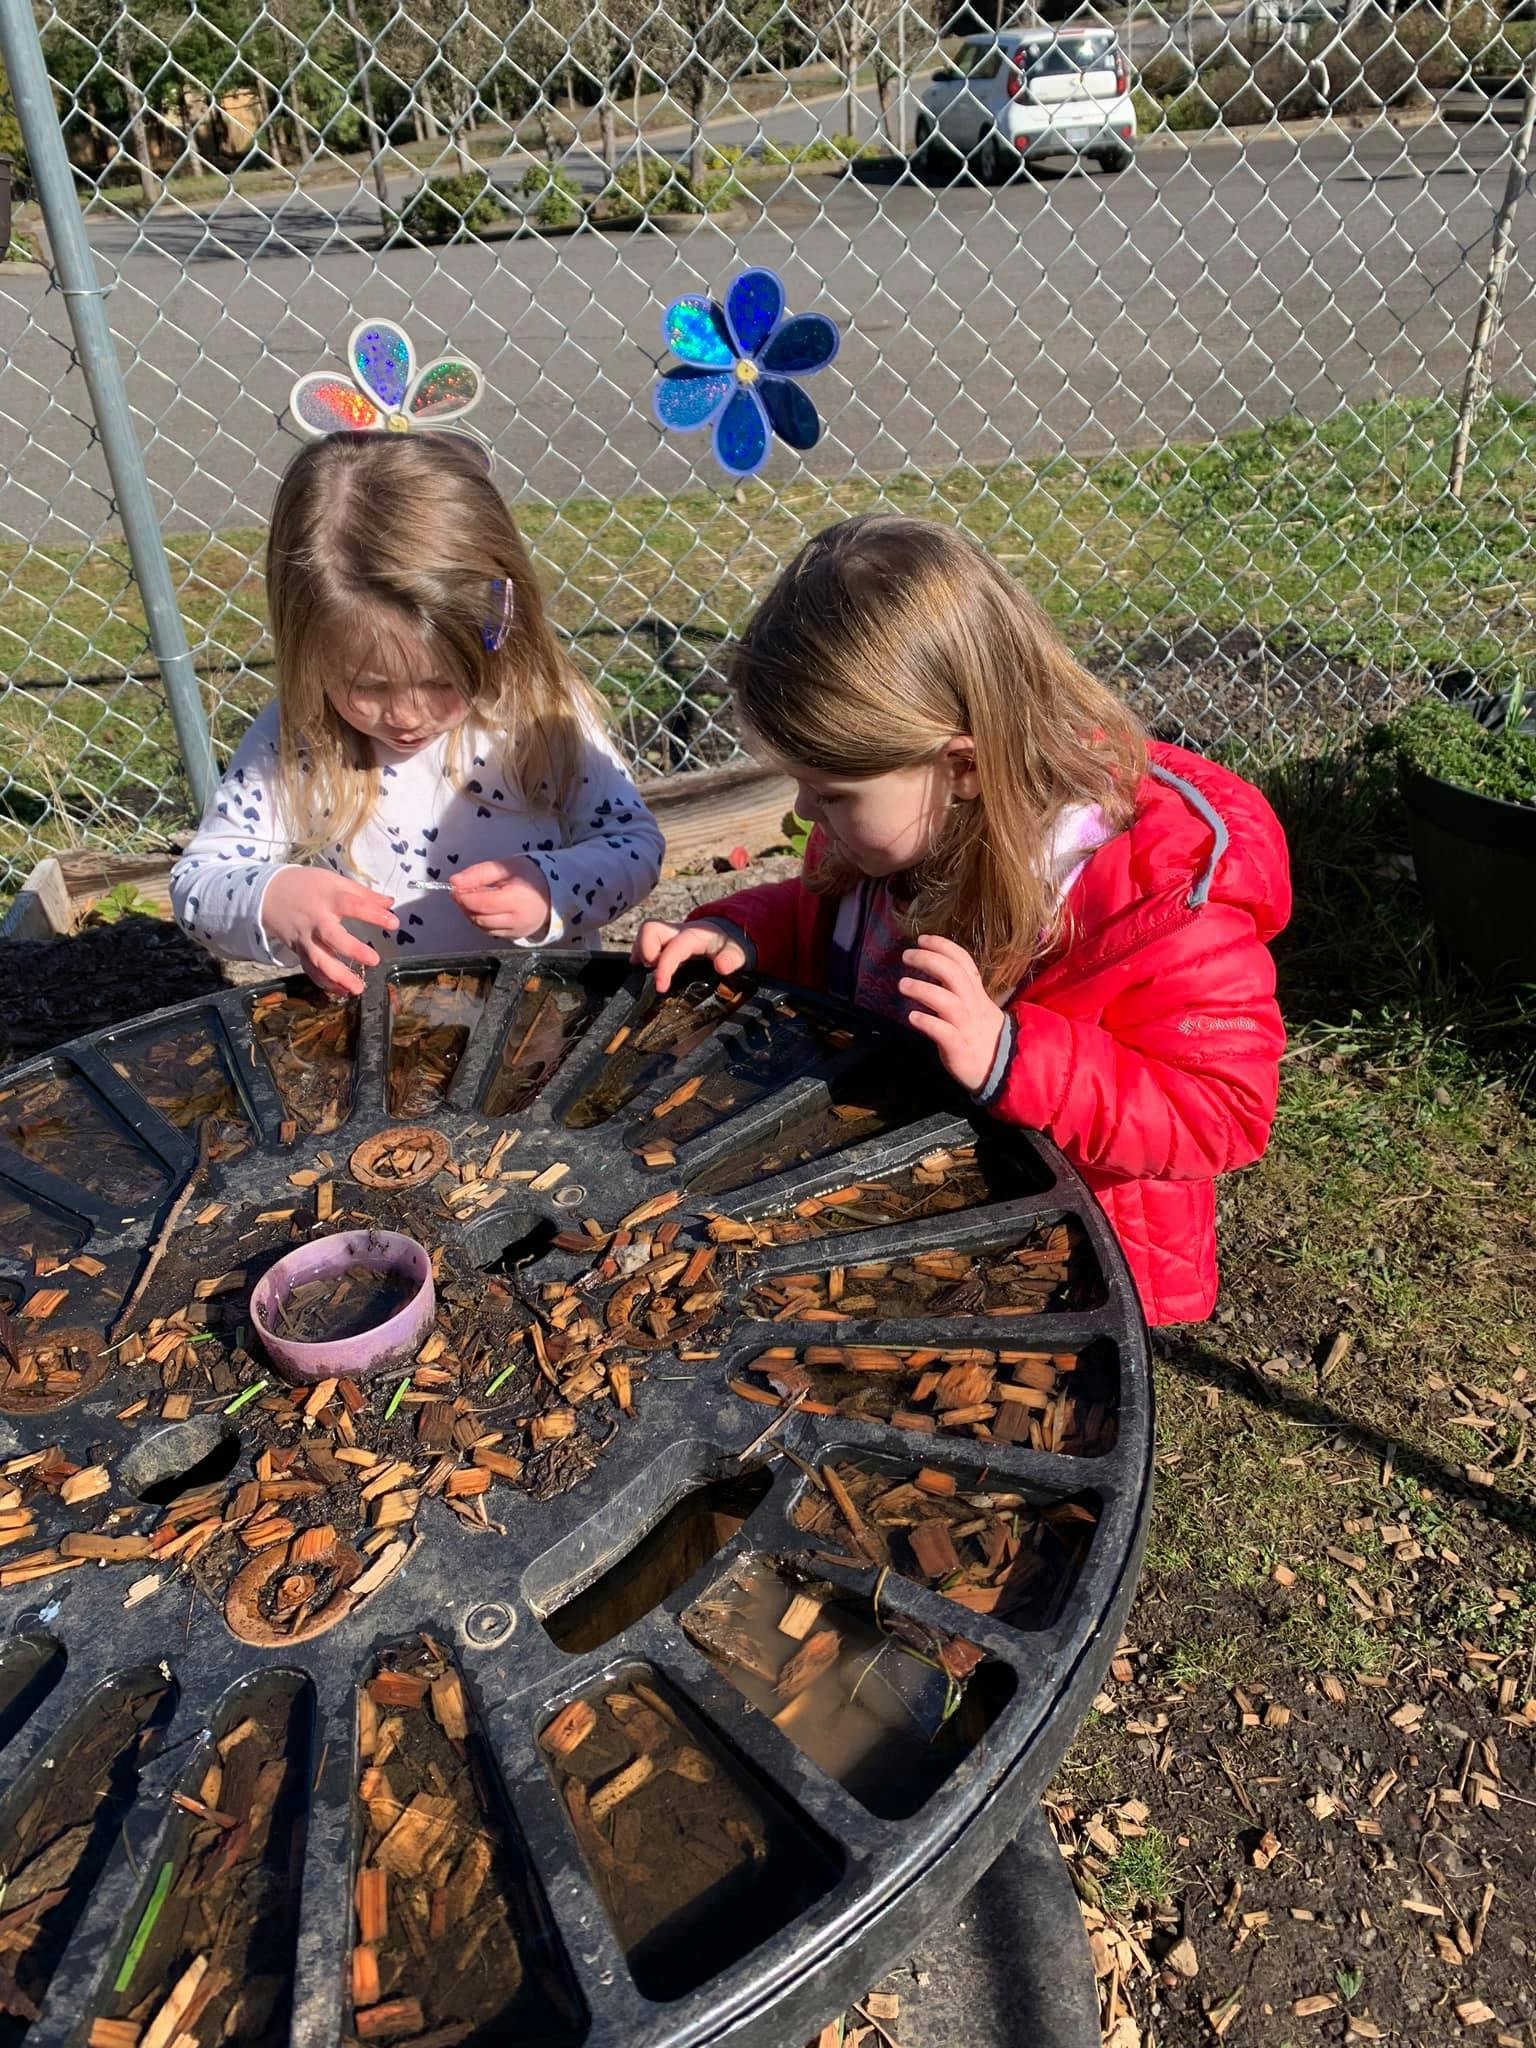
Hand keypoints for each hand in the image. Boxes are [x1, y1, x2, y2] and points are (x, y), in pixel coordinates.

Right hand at [261, 867, 397, 998]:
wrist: (268, 894)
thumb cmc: (307, 886)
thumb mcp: (334, 882)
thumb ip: (363, 894)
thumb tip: (390, 903)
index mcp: (328, 899)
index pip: (352, 905)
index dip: (372, 914)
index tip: (393, 923)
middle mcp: (316, 921)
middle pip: (332, 937)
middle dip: (352, 950)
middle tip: (374, 961)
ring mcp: (306, 939)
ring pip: (319, 961)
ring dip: (338, 977)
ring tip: (358, 988)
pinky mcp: (299, 952)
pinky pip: (311, 970)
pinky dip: (325, 983)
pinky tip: (342, 991)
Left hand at [451, 856, 552, 939]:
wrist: (554, 892)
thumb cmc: (529, 875)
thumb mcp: (505, 866)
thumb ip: (478, 873)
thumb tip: (453, 882)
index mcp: (516, 899)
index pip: (482, 903)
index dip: (464, 896)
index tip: (455, 886)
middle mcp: (517, 920)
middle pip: (479, 917)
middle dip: (465, 905)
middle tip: (462, 891)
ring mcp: (516, 931)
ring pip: (482, 927)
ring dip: (471, 913)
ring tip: (474, 898)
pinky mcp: (515, 937)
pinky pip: (490, 932)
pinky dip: (481, 921)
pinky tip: (484, 909)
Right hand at [631, 919, 747, 992]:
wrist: (725, 934)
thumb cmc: (728, 945)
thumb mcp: (737, 953)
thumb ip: (731, 959)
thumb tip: (722, 966)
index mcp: (695, 936)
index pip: (674, 947)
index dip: (664, 967)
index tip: (660, 987)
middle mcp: (678, 931)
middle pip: (650, 928)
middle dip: (645, 951)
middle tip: (652, 972)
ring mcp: (668, 934)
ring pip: (644, 934)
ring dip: (640, 953)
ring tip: (647, 972)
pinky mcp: (662, 940)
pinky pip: (644, 942)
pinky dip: (640, 955)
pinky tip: (645, 969)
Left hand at [898, 934, 1006, 1093]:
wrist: (1003, 1070)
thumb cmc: (980, 1035)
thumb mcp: (975, 1007)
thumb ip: (957, 990)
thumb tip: (933, 969)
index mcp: (976, 994)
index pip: (964, 962)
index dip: (944, 947)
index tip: (922, 939)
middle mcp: (973, 1007)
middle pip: (955, 975)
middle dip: (930, 960)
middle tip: (906, 955)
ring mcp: (967, 1028)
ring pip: (949, 1003)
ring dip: (924, 990)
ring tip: (903, 984)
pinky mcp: (960, 1050)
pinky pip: (945, 1034)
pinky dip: (929, 1023)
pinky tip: (913, 1018)